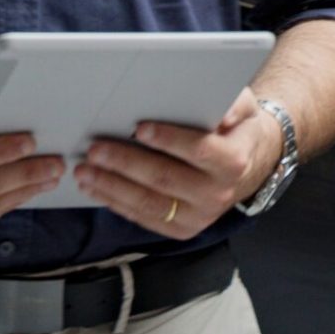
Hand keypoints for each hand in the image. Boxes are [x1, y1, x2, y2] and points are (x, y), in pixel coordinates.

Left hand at [73, 87, 281, 240]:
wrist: (250, 165)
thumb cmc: (237, 128)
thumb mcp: (243, 107)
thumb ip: (232, 104)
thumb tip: (220, 111)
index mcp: (233, 161)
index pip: (199, 150)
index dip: (169, 139)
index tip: (139, 127)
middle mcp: (217, 194)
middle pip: (165, 179)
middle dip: (126, 163)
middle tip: (95, 148)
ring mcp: (199, 216)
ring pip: (149, 203)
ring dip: (112, 187)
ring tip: (85, 171)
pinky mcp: (182, 230)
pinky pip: (145, 218)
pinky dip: (117, 204)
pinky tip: (96, 189)